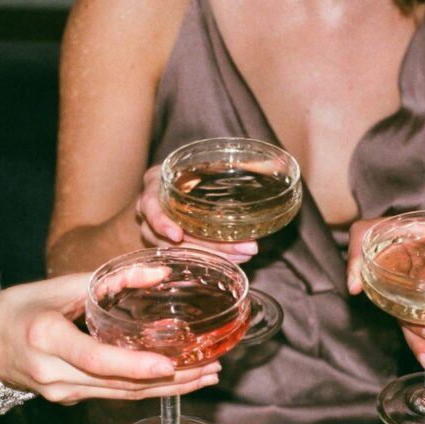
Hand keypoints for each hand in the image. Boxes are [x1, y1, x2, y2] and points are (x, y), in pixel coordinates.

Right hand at [0, 273, 220, 404]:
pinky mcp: (69, 399)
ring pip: (121, 396)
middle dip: (169, 381)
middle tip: (210, 368)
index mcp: (46, 338)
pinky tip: (176, 380)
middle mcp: (53, 373)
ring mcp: (61, 393)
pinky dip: (146, 388)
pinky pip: (113, 395)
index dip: (133, 366)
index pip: (95, 359)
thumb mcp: (58, 285)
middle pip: (118, 385)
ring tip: (205, 376)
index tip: (168, 365)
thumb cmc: (19, 308)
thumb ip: (110, 280)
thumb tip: (160, 273)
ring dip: (167, 389)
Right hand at [135, 165, 257, 263]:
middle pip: (170, 236)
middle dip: (207, 246)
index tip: (178, 236)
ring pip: (178, 252)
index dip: (161, 222)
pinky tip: (232, 261)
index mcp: (155, 184)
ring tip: (243, 255)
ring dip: (212, 256)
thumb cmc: (192, 170)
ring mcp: (155, 231)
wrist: (180, 182)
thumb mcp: (205, 162)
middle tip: (244, 249)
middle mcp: (150, 210)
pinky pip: (185, 257)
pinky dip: (209, 259)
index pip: (149, 206)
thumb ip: (233, 165)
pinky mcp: (168, 244)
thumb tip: (275, 162)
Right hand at [345, 218, 424, 372]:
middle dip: (411, 318)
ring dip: (423, 340)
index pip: (367, 235)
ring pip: (403, 317)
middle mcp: (405, 261)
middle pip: (386, 289)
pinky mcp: (423, 310)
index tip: (355, 287)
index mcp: (413, 233)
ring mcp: (411, 289)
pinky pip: (419, 330)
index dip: (356, 258)